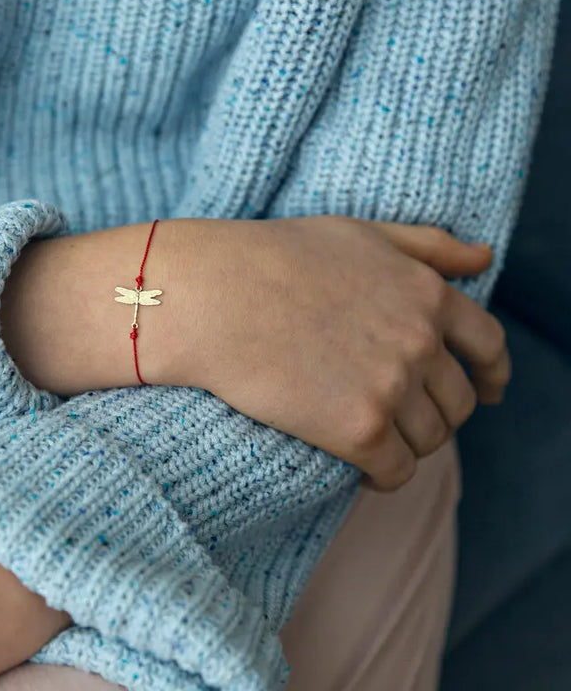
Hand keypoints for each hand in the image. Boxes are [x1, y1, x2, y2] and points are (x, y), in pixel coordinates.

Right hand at [163, 216, 508, 490]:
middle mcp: (420, 342)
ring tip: (377, 439)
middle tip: (403, 416)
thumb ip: (428, 246)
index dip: (493, 374)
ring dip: (410, 444)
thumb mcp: (360, 233)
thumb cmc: (276, 258)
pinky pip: (396, 471)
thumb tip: (486, 258)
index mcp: (426, 294)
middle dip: (437, 412)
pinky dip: (386, 475)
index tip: (489, 390)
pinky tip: (365, 468)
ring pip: (431, 440)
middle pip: (457, 402)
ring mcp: (392, 387)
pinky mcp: (358, 429)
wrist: (214, 296)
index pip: (489, 346)